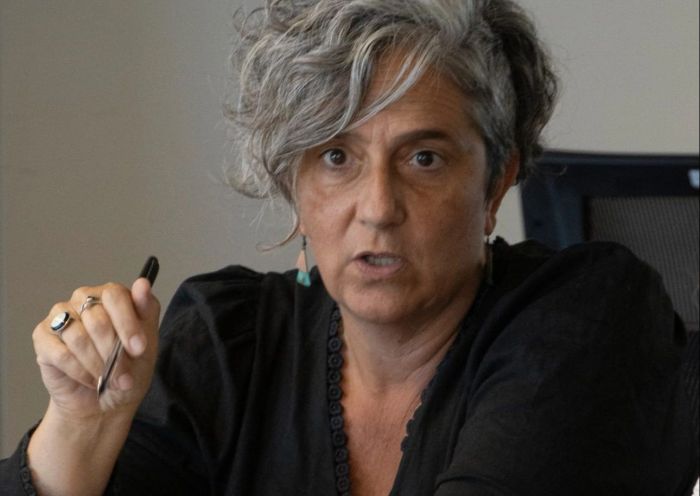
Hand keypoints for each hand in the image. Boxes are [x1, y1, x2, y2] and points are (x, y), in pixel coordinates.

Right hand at [32, 277, 160, 420]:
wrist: (103, 399)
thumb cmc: (127, 367)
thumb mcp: (146, 343)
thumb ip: (146, 311)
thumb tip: (142, 283)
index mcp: (112, 294)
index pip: (115, 295)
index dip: (128, 325)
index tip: (139, 349)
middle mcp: (84, 298)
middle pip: (97, 320)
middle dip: (114, 353)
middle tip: (123, 374)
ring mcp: (61, 315)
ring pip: (78, 338)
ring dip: (97, 365)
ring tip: (107, 378)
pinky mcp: (43, 336)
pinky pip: (61, 354)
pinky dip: (80, 371)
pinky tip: (90, 379)